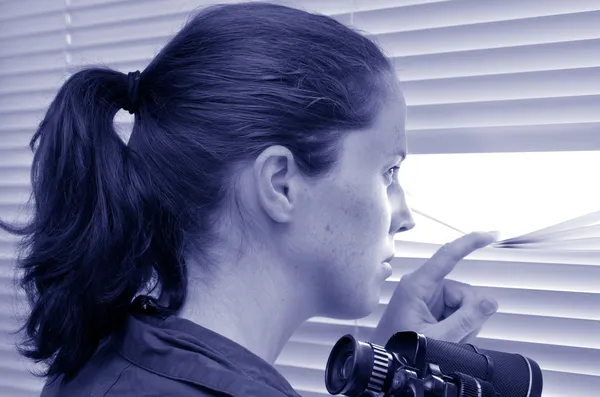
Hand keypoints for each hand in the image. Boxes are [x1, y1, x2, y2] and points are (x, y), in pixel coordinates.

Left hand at [371, 232, 498, 345]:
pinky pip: (457, 312)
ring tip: (444, 337)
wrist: (385, 360)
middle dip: (468, 315)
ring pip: (464, 305)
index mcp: (417, 285)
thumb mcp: (436, 337)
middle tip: (453, 335)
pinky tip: (445, 336)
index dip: (471, 242)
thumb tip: (489, 302)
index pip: (448, 255)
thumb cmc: (397, 346)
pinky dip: (458, 327)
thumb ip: (465, 321)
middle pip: (464, 292)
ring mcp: (428, 296)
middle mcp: (423, 286)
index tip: (491, 234)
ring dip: (463, 324)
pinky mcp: (431, 306)